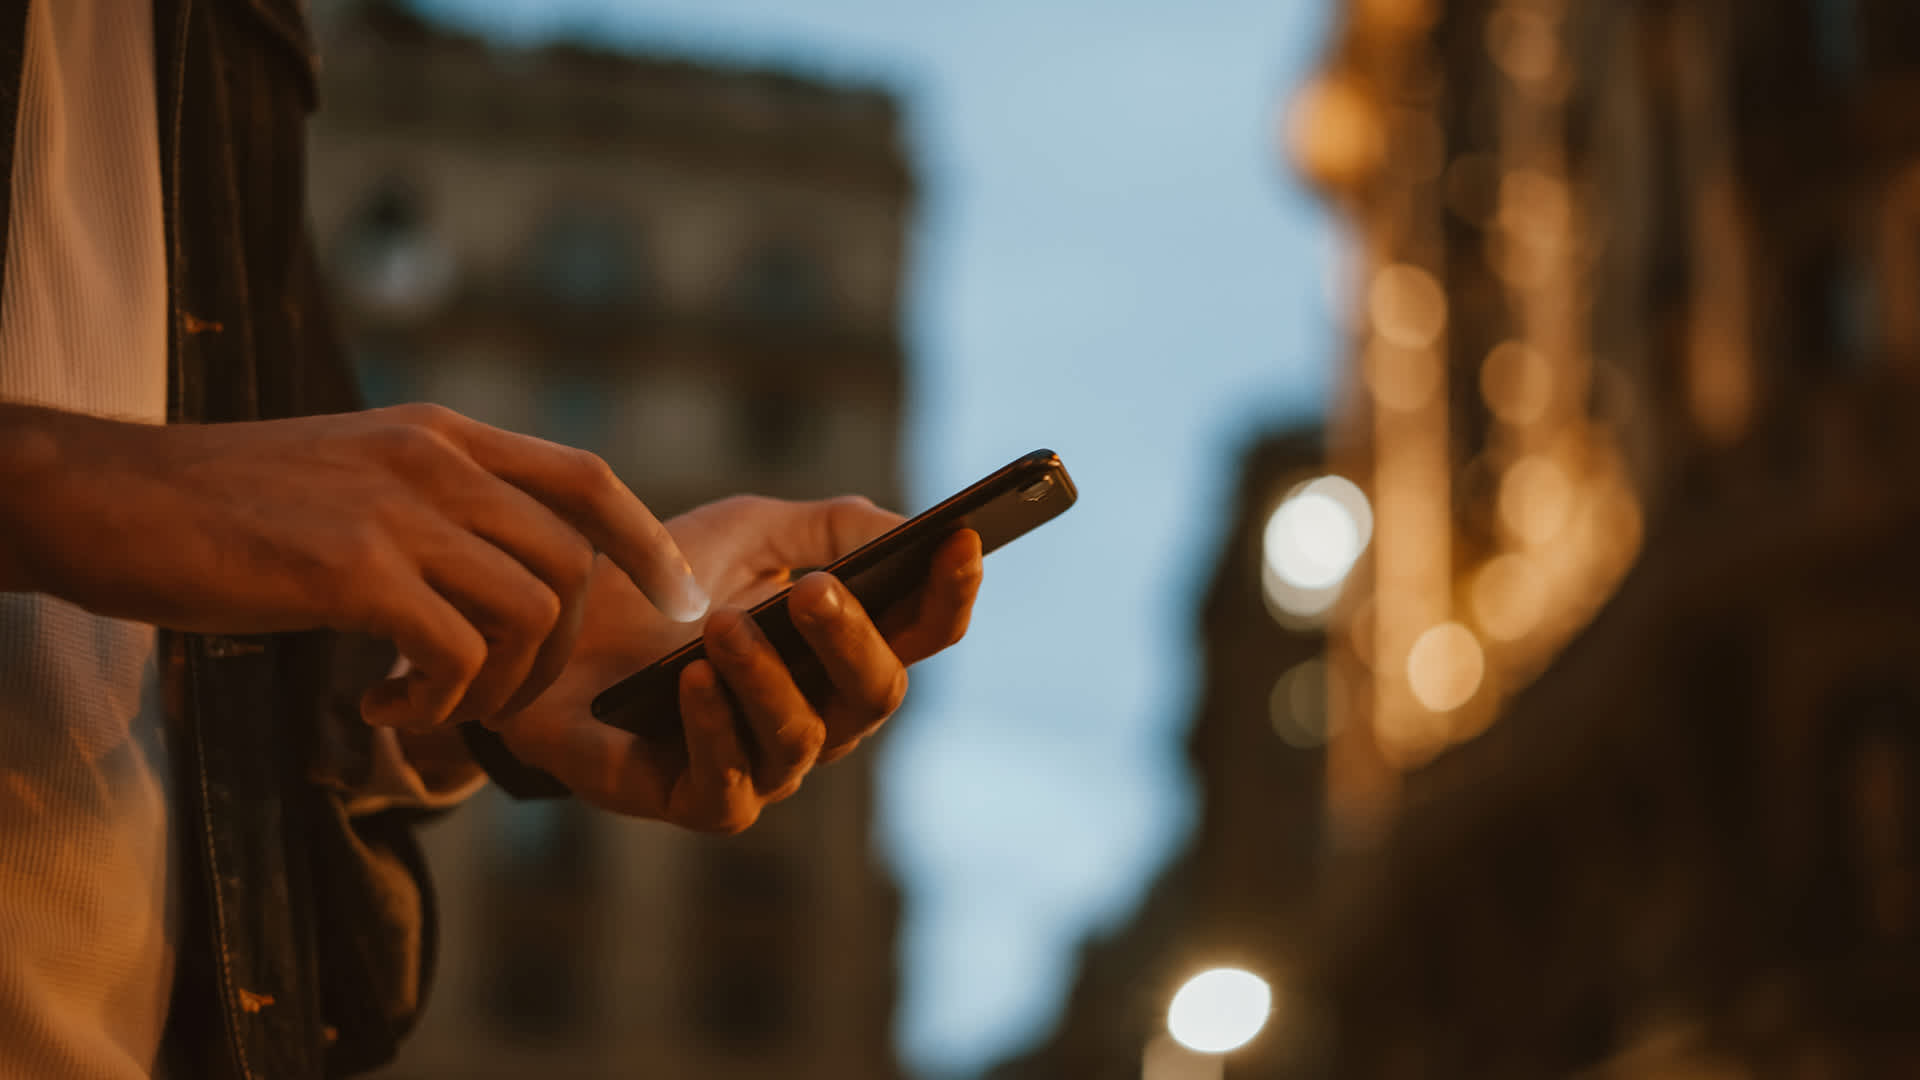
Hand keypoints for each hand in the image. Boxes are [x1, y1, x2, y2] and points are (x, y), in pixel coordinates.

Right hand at [3, 402, 706, 729]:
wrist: (109, 499)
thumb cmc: (226, 502)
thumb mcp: (355, 474)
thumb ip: (436, 502)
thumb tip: (506, 564)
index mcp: (441, 434)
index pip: (586, 478)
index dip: (647, 542)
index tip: (677, 600)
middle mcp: (435, 461)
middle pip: (573, 566)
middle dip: (556, 653)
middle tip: (488, 697)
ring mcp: (397, 510)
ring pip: (532, 614)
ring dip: (499, 688)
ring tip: (427, 707)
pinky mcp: (352, 569)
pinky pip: (458, 656)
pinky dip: (437, 705)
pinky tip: (377, 709)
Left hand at [490, 495, 984, 830]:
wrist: (544, 635)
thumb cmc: (654, 588)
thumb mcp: (746, 532)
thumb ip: (832, 527)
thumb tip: (911, 529)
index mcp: (839, 650)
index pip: (919, 632)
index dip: (949, 594)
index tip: (963, 542)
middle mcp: (818, 714)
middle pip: (877, 693)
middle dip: (854, 640)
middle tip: (818, 591)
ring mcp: (762, 765)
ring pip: (803, 739)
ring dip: (770, 678)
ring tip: (724, 626)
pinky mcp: (697, 801)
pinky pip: (730, 786)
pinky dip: (716, 729)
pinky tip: (694, 680)